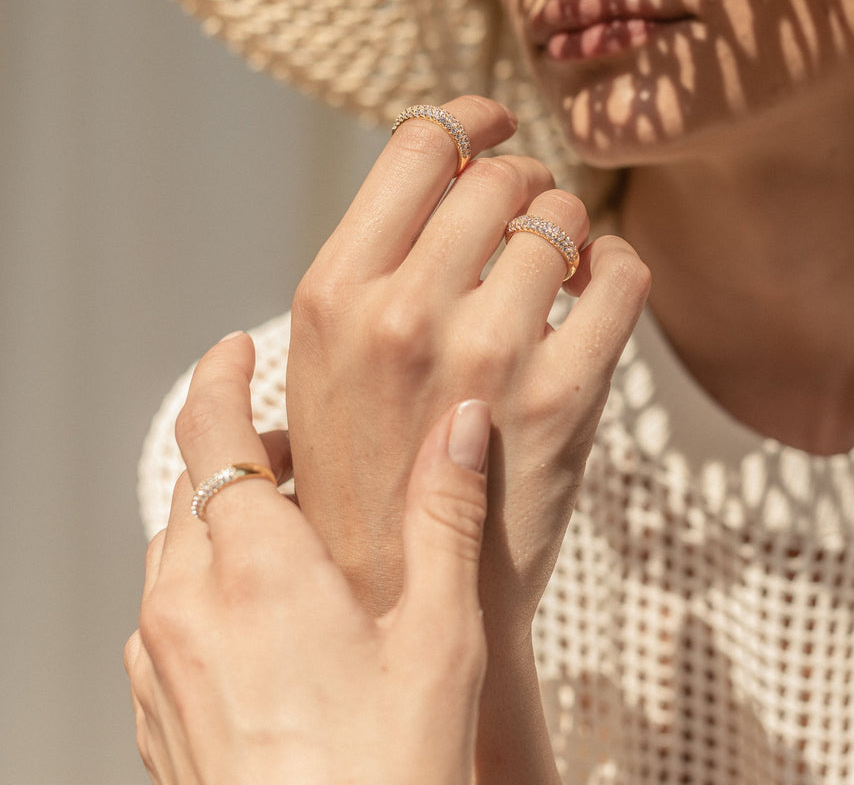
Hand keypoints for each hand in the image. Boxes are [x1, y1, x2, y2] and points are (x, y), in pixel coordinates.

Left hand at [125, 332, 489, 784]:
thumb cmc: (388, 773)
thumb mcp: (439, 641)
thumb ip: (445, 517)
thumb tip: (463, 422)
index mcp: (257, 573)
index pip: (211, 436)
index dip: (218, 379)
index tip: (236, 348)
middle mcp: (187, 606)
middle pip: (193, 487)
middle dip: (241, 452)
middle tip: (304, 451)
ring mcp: (158, 664)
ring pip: (176, 549)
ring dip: (224, 520)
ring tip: (293, 534)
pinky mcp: (154, 710)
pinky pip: (165, 611)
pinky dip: (205, 582)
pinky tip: (264, 617)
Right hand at [286, 95, 650, 636]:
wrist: (404, 586)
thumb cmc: (362, 461)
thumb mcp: (326, 354)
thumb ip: (377, 260)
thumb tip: (451, 159)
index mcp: (334, 293)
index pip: (420, 146)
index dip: (469, 117)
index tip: (492, 123)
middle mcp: (404, 315)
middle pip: (500, 174)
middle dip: (521, 178)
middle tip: (523, 210)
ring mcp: (488, 355)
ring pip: (563, 218)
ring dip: (568, 225)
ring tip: (557, 259)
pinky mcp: (563, 397)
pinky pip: (623, 276)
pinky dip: (618, 264)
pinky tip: (597, 285)